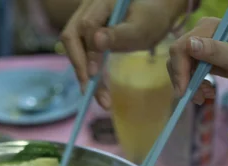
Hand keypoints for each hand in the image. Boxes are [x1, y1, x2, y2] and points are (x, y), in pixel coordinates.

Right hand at [61, 0, 185, 108]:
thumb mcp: (140, 28)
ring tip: (98, 95)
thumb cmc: (152, 19)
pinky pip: (81, 50)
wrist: (156, 13)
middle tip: (89, 92)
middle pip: (71, 36)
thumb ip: (119, 35)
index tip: (93, 75)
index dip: (88, 52)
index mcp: (101, 1)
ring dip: (82, 71)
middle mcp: (88, 7)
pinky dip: (87, 68)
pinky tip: (97, 85)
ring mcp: (85, 18)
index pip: (86, 26)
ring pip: (73, 46)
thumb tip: (96, 41)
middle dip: (79, 66)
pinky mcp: (87, 32)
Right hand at [168, 17, 227, 103]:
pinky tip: (207, 91)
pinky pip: (190, 70)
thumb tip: (189, 45)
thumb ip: (213, 50)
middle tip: (198, 98)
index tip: (184, 92)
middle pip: (178, 58)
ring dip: (191, 85)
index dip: (179, 71)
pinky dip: (196, 84)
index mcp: (207, 28)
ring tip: (206, 96)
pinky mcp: (203, 54)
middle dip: (184, 80)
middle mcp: (200, 33)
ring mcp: (201, 44)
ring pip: (182, 67)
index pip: (180, 49)